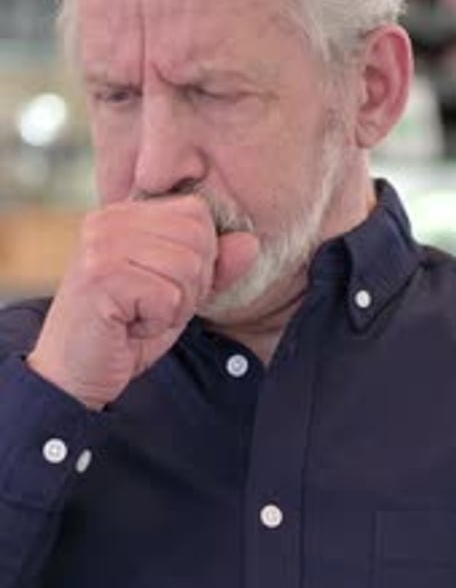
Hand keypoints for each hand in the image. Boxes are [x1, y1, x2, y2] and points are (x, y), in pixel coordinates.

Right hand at [27, 195, 258, 409]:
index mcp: (124, 214)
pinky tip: (130, 326)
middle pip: (197, 237)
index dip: (201, 256)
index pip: (197, 212)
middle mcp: (108, 221)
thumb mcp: (180, 293)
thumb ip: (215, 266)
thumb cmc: (125, 330)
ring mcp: (100, 247)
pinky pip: (167, 296)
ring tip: (141, 315)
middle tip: (154, 306)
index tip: (167, 285)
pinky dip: (158, 321)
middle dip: (191, 284)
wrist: (74, 375)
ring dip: (175, 305)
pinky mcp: (100, 277)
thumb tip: (250, 243)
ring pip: (187, 266)